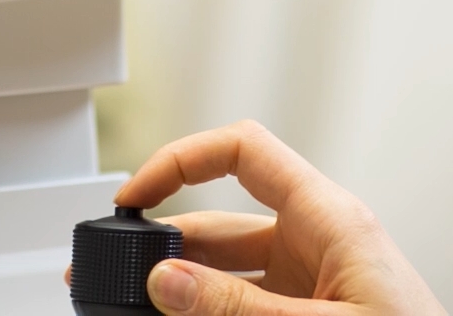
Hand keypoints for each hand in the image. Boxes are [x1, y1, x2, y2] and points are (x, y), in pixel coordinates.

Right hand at [111, 120, 445, 315]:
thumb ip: (238, 307)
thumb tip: (167, 279)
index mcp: (331, 219)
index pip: (244, 153)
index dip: (183, 161)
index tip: (136, 195)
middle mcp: (318, 243)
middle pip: (221, 223)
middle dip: (168, 245)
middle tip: (122, 275)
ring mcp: (312, 283)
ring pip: (226, 273)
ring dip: (184, 288)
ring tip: (140, 309)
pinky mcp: (307, 315)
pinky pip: (244, 304)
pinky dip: (208, 312)